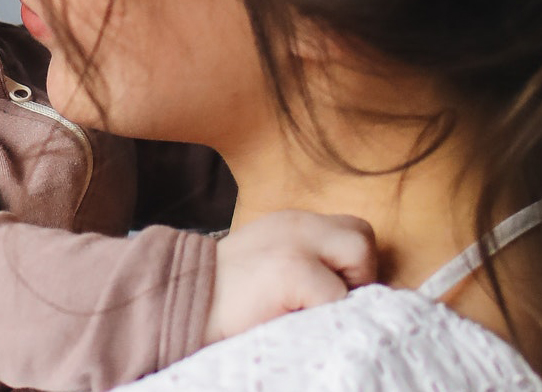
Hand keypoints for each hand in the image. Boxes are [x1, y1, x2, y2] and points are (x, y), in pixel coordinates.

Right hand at [206, 210, 378, 341]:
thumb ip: (302, 256)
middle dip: (358, 273)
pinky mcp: (294, 269)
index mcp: (291, 222)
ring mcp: (296, 243)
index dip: (350, 264)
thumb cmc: (223, 297)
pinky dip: (325, 314)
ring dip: (347, 289)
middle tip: (329, 301)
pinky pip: (337, 295)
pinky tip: (297, 318)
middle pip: (362, 236)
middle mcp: (297, 224)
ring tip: (316, 308)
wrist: (179, 302)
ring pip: (361, 256)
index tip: (329, 290)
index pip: (350, 229)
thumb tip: (346, 283)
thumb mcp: (264, 259)